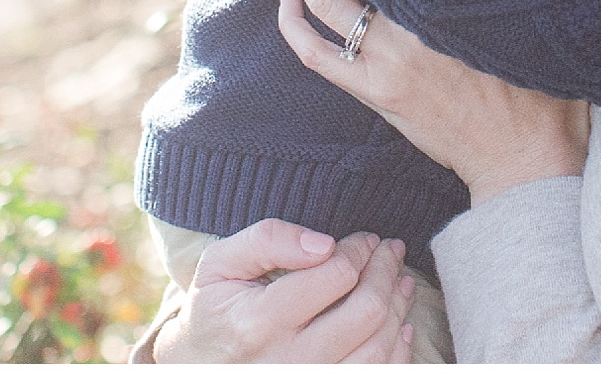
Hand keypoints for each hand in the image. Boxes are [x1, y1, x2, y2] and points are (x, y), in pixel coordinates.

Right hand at [152, 221, 414, 362]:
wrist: (200, 367)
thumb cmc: (216, 309)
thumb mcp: (221, 264)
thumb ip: (267, 240)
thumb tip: (324, 244)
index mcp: (258, 322)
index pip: (333, 276)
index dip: (358, 250)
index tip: (366, 239)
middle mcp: (287, 362)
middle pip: (364, 313)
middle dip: (386, 273)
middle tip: (391, 251)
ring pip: (377, 348)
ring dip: (398, 308)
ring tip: (400, 280)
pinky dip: (397, 349)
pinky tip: (398, 324)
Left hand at [278, 0, 590, 204]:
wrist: (523, 162)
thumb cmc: (540, 95)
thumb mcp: (528, 29)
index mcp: (443, 16)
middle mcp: (406, 40)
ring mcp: (385, 71)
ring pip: (321, 19)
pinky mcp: (377, 96)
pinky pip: (319, 58)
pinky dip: (296, 29)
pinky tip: (288, 4)